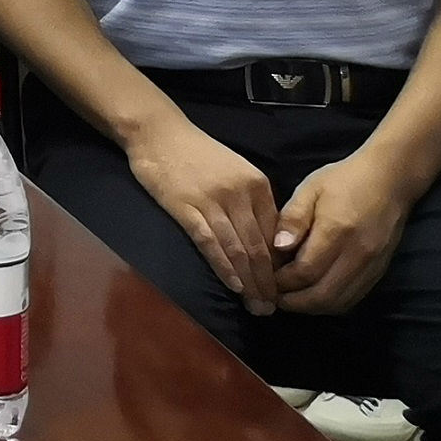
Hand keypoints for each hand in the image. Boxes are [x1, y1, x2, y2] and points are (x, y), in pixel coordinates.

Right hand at [127, 113, 284, 313]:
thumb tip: (267, 241)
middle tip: (271, 308)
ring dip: (248, 282)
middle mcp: (240, 193)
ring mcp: (212, 200)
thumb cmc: (197, 153)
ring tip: (255, 305)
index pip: (275, 234)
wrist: (158, 132)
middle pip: (259, 246)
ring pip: (238, 249)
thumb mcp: (236, 171)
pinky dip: (223, 267)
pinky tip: (232, 286)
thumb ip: (252, 202)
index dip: (279, 266)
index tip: (282, 289)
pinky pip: (210, 243)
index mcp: (257, 185)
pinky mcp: (186, 207)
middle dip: (267, 282)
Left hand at [271, 148, 418, 315]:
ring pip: (339, 302)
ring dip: (312, 307)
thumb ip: (293, 218)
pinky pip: (353, 298)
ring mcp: (371, 266)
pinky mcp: (380, 272)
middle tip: (274, 297)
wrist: (390, 181)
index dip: (282, 281)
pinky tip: (315, 296)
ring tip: (291, 300)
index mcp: (336, 230)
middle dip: (295, 302)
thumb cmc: (344, 180)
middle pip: (323, 295)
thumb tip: (277, 248)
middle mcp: (357, 254)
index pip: (305, 271)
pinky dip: (331, 303)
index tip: (266, 277)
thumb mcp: (311, 189)